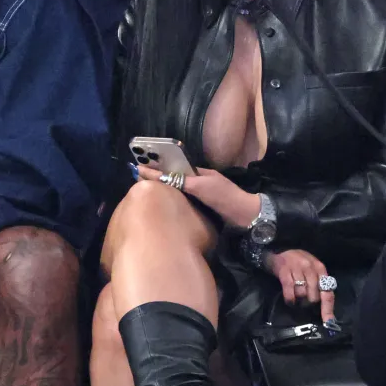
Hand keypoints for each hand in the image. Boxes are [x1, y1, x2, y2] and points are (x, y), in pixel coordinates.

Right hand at [137, 165, 257, 227]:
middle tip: (139, 178)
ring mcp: (204, 195)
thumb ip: (184, 181)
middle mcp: (201, 182)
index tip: (139, 169)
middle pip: (176, 177)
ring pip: (180, 189)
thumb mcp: (203, 187)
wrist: (246, 217)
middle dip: (159, 176)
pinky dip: (173, 198)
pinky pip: (185, 200)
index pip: (174, 169)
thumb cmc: (225, 198)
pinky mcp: (205, 208)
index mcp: (200, 174)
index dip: (158, 170)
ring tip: (147, 189)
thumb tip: (165, 177)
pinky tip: (166, 203)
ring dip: (165, 188)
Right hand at [262, 248, 335, 322]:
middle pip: (314, 295)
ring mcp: (297, 268)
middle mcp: (310, 267)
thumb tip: (326, 307)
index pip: (327, 292)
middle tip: (303, 301)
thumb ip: (319, 284)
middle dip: (309, 302)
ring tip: (296, 299)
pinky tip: (290, 301)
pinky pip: (289, 290)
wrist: (280, 250)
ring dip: (299, 300)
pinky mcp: (284, 270)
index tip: (328, 322)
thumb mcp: (312, 269)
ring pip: (302, 294)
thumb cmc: (298, 262)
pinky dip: (290, 299)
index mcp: (320, 268)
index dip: (327, 309)